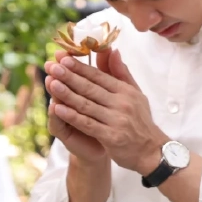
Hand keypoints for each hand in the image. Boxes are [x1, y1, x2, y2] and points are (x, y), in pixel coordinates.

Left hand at [44, 49, 167, 174]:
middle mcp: (122, 103)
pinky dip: (72, 116)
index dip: (80, 66)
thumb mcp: (136, 94)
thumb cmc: (140, 121)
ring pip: (86, 104)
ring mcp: (117, 120)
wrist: (150, 151)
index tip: (63, 58)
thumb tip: (113, 50)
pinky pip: (87, 124)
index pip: (99, 76)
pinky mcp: (111, 136)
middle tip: (51, 66)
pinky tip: (58, 109)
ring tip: (51, 83)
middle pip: (90, 88)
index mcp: (126, 91)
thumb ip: (122, 73)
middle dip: (69, 76)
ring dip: (67, 94)